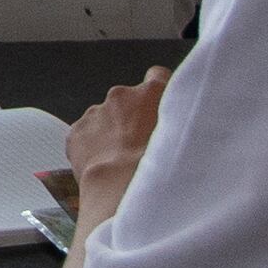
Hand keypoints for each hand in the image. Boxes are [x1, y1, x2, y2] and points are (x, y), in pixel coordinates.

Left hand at [64, 66, 171, 224]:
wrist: (123, 191)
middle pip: (128, 102)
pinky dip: (93, 148)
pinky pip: (86, 136)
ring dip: (113, 135)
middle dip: (134, 120)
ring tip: (124, 162)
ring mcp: (96, 112)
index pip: (157, 76)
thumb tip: (186, 127)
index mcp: (152, 93)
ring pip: (105, 120)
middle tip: (143, 147)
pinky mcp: (77, 131)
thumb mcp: (189, 140)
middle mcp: (122, 96)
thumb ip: (182, 123)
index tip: (160, 107)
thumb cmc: (161, 169)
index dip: (158, 94)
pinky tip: (106, 166)